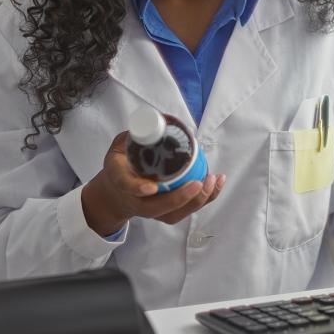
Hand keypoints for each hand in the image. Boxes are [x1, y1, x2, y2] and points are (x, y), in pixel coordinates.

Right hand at [81, 131, 224, 235]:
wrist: (116, 194)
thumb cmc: (122, 166)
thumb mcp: (122, 144)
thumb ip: (140, 132)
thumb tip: (165, 119)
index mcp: (120, 179)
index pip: (127, 184)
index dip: (138, 187)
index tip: (151, 187)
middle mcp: (136, 200)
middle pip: (158, 207)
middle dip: (180, 197)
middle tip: (198, 183)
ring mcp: (152, 210)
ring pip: (175, 213)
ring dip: (197, 199)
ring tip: (213, 180)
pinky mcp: (166, 213)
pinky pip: (186, 210)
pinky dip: (205, 199)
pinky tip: (216, 183)